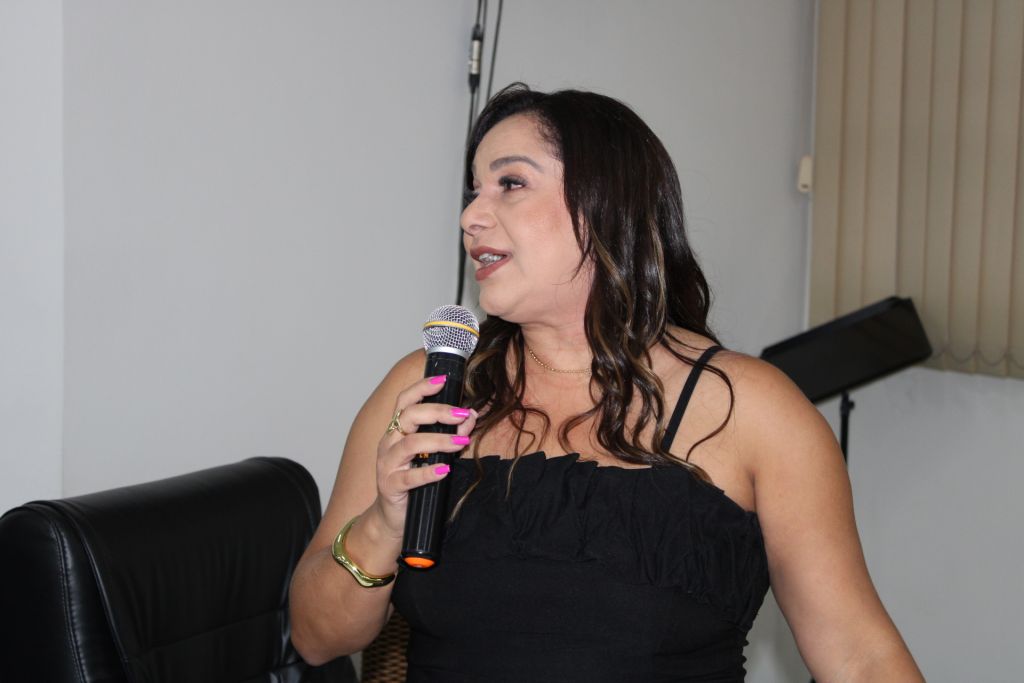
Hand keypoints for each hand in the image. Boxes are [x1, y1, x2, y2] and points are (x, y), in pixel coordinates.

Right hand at [370, 375, 476, 537]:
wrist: (393, 517)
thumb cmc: (413, 480)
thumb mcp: (433, 454)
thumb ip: (450, 434)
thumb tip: (470, 415)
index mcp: (397, 430)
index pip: (405, 401)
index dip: (422, 387)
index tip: (443, 380)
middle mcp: (389, 442)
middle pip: (409, 416)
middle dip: (438, 412)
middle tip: (461, 414)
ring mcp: (387, 464)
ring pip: (410, 444)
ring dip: (438, 440)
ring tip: (460, 442)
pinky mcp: (390, 486)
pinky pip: (408, 477)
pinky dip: (427, 472)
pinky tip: (444, 470)